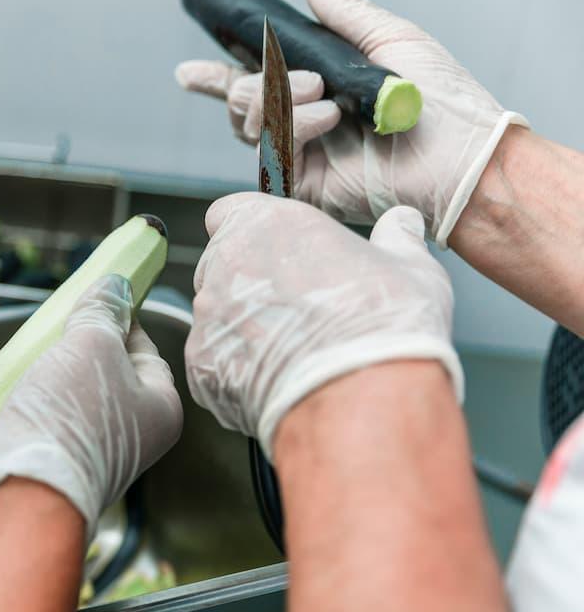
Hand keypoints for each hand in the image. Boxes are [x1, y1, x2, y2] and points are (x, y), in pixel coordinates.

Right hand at [0, 275, 183, 568]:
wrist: (24, 485)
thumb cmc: (72, 418)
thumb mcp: (92, 345)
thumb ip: (102, 311)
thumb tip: (115, 286)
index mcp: (161, 409)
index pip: (147, 350)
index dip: (120, 321)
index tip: (97, 300)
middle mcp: (133, 435)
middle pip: (109, 372)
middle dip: (80, 347)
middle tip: (60, 329)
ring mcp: (92, 450)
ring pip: (74, 394)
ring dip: (52, 374)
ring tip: (36, 358)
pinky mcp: (54, 459)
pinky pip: (47, 417)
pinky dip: (33, 399)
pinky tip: (18, 388)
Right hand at [175, 0, 526, 245]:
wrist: (462, 156)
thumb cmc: (442, 102)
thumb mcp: (391, 40)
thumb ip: (344, 13)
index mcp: (320, 90)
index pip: (255, 82)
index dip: (217, 78)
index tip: (188, 72)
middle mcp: (305, 124)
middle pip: (241, 103)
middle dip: (254, 85)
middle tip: (302, 80)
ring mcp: (302, 156)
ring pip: (249, 125)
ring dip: (277, 103)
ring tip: (322, 98)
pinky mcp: (304, 186)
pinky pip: (271, 154)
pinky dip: (293, 130)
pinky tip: (325, 121)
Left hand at [186, 192, 461, 454]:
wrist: (359, 398)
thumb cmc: (384, 327)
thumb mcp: (411, 269)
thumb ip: (397, 239)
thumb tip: (402, 223)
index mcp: (266, 224)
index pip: (229, 213)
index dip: (248, 231)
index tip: (274, 251)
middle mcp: (225, 264)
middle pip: (220, 265)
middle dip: (247, 282)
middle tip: (293, 308)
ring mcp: (207, 316)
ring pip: (215, 316)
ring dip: (241, 328)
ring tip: (289, 352)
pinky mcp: (200, 366)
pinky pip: (212, 361)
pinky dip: (235, 370)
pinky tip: (275, 381)